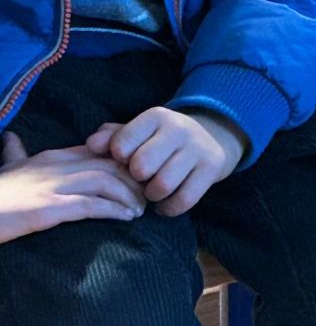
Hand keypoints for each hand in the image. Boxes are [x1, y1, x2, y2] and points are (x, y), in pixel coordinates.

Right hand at [0, 134, 145, 242]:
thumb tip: (11, 138)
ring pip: (106, 181)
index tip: (139, 174)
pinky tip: (126, 218)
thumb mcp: (7, 169)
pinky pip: (91, 205)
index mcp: (49, 157)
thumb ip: (15, 154)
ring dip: (130, 195)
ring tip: (140, 210)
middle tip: (148, 194)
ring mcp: (51, 186)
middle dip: (135, 178)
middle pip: (110, 163)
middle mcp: (54, 166)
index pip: (99, 150)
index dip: (125, 160)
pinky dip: (114, 210)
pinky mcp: (47, 208)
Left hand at [87, 107, 244, 216]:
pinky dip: (169, 209)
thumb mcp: (137, 132)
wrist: (211, 137)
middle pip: (142, 166)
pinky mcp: (213, 168)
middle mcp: (179, 129)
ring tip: (153, 191)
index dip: (118, 159)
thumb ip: (111, 138)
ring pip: (163, 185)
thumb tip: (91, 145)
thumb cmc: (160, 140)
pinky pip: (184, 200)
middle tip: (140, 179)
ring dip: (152, 196)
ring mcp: (199, 148)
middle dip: (136, 179)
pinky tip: (165, 205)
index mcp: (156, 116)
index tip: (126, 160)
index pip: (121, 145)